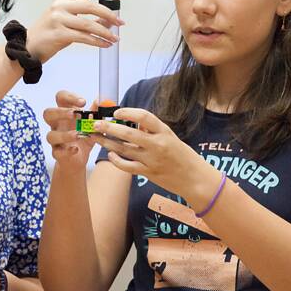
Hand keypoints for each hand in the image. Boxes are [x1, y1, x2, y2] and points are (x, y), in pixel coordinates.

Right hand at [25, 0, 122, 62]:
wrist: (28, 46)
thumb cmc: (49, 33)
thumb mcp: (67, 21)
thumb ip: (86, 19)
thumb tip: (108, 21)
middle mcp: (60, 6)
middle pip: (91, 6)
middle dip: (109, 15)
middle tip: (120, 23)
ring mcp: (58, 19)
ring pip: (88, 24)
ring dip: (105, 32)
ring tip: (114, 38)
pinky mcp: (59, 34)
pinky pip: (83, 37)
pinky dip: (97, 41)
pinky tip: (104, 44)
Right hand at [43, 91, 96, 170]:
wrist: (79, 159)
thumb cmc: (83, 137)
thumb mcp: (92, 123)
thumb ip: (95, 112)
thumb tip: (100, 100)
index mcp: (65, 113)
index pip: (60, 98)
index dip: (69, 97)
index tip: (83, 102)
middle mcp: (57, 125)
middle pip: (48, 113)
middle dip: (60, 112)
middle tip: (74, 114)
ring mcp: (55, 140)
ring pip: (50, 135)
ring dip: (64, 134)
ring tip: (77, 134)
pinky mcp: (57, 153)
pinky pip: (57, 152)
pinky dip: (66, 151)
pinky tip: (76, 149)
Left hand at [87, 108, 205, 196]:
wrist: (195, 179)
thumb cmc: (183, 156)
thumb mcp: (170, 137)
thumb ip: (153, 130)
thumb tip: (134, 121)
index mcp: (164, 132)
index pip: (144, 116)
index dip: (128, 112)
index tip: (116, 112)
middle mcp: (157, 144)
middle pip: (128, 133)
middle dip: (110, 127)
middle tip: (97, 123)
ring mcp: (152, 160)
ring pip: (124, 149)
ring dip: (108, 143)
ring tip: (96, 137)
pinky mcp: (148, 173)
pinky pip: (127, 166)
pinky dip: (116, 161)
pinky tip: (110, 155)